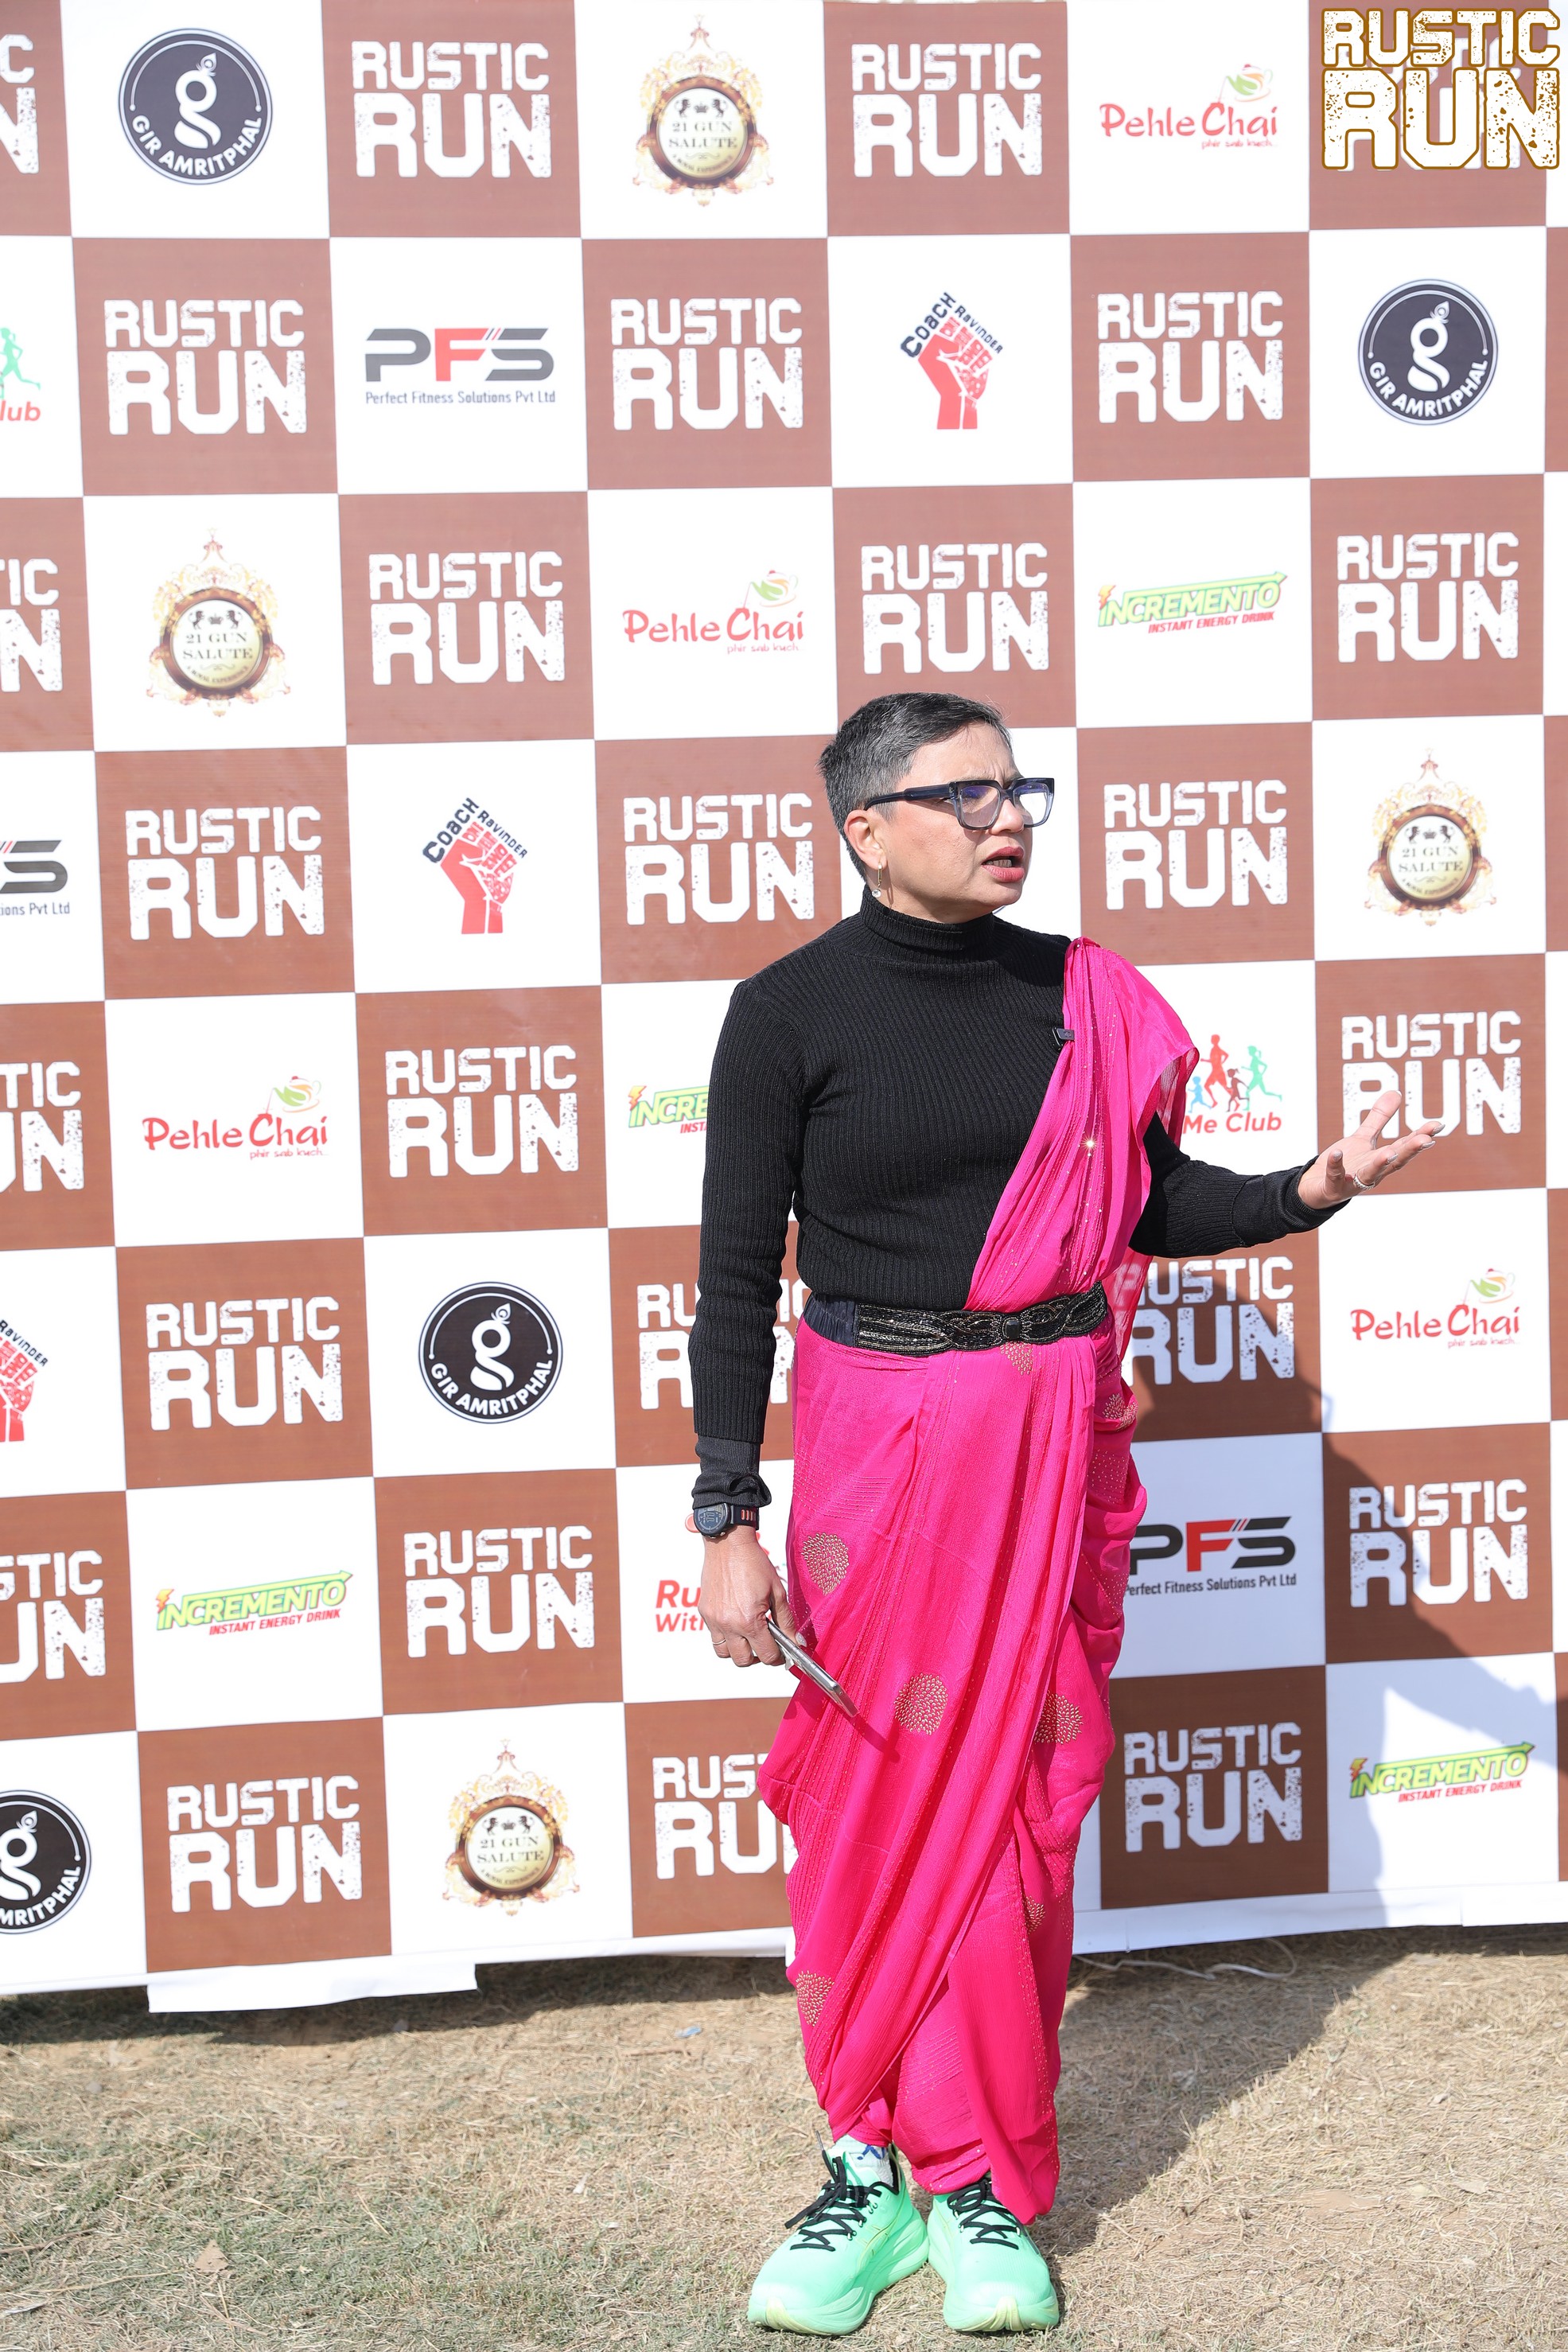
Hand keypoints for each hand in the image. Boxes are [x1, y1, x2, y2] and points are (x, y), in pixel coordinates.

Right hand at [685, 1520, 794, 1668]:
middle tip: (766, 1646)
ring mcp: (714, 1620)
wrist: (728, 1545)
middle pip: (743, 1661)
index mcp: (749, 1621)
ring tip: (749, 1638)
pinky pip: (714, 1636)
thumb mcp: (777, 1592)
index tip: (782, 1654)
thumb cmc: (753, 1563)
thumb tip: (796, 1642)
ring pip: (724, 1654)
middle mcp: (729, 1624)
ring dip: (738, 1651)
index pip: (766, 1655)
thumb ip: (787, 1621)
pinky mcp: (705, 1613)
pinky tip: (736, 1623)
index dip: (778, 1658)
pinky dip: (725, 1637)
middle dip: (757, 1658)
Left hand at [1297, 1088, 1440, 1209]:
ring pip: (1369, 1174)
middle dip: (1410, 1151)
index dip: (1420, 1136)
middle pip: (1394, 1162)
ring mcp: (1353, 1182)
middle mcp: (1372, 1173)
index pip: (1404, 1147)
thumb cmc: (1345, 1164)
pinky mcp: (1333, 1186)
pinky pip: (1335, 1175)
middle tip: (1425, 1139)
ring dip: (1379, 1164)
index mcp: (1381, 1160)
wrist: (1317, 1187)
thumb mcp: (1363, 1138)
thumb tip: (1396, 1093)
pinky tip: (1337, 1152)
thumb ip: (1379, 1118)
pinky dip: (1336, 1165)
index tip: (1437, 1125)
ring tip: (1389, 1153)